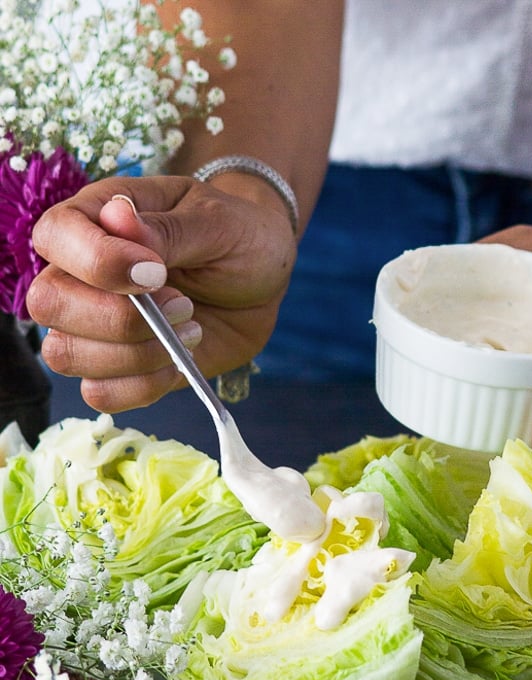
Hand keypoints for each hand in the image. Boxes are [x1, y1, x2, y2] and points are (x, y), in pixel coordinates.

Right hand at [27, 175, 296, 411]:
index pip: (54, 236)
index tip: (157, 273)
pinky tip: (179, 360)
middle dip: (119, 317)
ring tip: (190, 330)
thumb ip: (166, 229)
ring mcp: (95, 325)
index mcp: (95, 219)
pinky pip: (99, 393)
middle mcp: (81, 274)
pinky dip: (143, 385)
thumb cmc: (238, 237)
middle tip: (183, 305)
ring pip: (66, 355)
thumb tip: (117, 216)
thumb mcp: (216, 222)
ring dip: (135, 354)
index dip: (97, 262)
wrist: (265, 281)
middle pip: (49, 304)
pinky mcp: (119, 368)